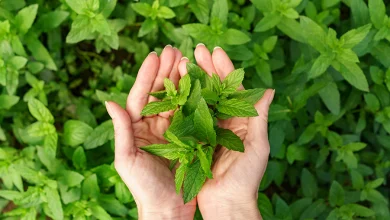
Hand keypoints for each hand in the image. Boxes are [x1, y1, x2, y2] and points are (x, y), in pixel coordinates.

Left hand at [105, 45, 195, 219]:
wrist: (168, 209)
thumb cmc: (144, 188)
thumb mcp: (127, 159)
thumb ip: (121, 130)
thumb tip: (110, 101)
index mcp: (137, 128)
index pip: (141, 96)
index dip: (147, 75)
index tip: (155, 56)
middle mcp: (153, 126)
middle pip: (159, 93)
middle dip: (166, 71)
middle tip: (174, 49)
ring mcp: (171, 130)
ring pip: (176, 99)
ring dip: (181, 79)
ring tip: (187, 60)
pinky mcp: (187, 137)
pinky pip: (190, 114)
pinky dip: (194, 98)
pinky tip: (200, 83)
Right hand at [178, 44, 274, 219]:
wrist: (226, 203)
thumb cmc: (246, 178)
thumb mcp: (257, 146)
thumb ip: (259, 117)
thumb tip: (269, 89)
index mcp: (242, 121)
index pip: (234, 89)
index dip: (225, 69)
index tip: (215, 51)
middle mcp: (225, 121)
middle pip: (216, 90)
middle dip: (207, 68)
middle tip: (196, 49)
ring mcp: (209, 129)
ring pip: (201, 99)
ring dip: (194, 80)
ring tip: (184, 61)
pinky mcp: (194, 139)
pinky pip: (189, 116)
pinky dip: (183, 101)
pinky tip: (176, 87)